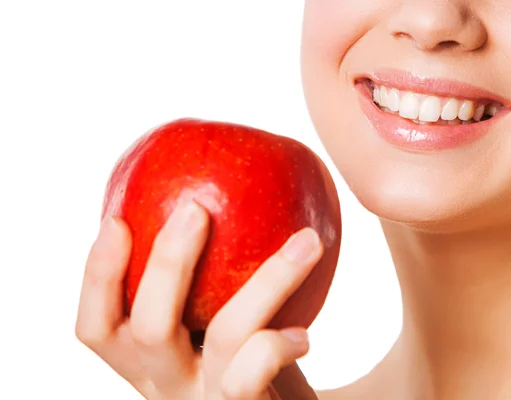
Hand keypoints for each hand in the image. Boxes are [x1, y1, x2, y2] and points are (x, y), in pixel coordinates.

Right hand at [75, 199, 322, 398]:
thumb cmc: (251, 366)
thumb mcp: (217, 325)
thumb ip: (209, 283)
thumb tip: (225, 197)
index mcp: (147, 363)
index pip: (98, 327)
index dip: (98, 275)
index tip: (115, 220)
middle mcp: (166, 385)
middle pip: (148, 327)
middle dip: (168, 262)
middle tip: (195, 208)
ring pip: (223, 336)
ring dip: (269, 282)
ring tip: (307, 241)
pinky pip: (254, 375)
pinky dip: (278, 345)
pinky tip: (303, 335)